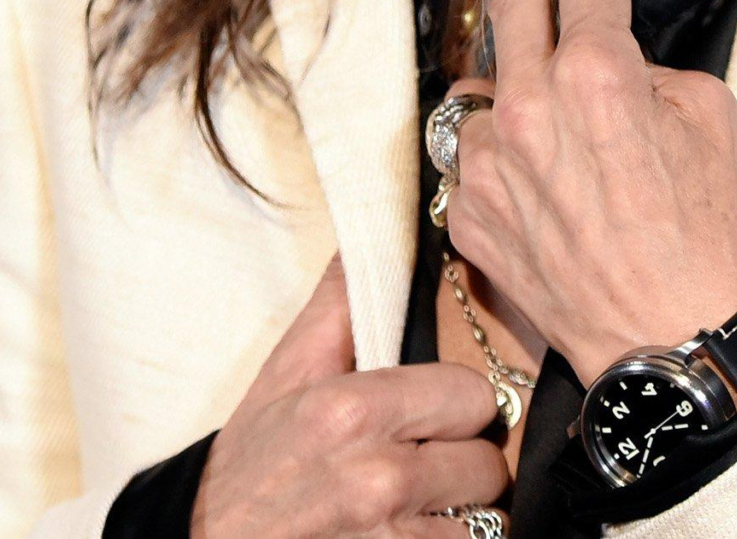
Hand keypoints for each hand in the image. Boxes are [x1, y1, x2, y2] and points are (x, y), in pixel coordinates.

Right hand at [190, 254, 510, 538]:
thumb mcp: (283, 377)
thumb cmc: (249, 468)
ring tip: (417, 511)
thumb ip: (338, 305)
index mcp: (352, 410)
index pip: (473, 396)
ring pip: (487, 522)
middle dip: (460, 467)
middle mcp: (378, 478)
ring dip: (459, 518)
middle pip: (487, 464)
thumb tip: (377, 228)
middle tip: (420, 468)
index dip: (456, 407)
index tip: (430, 418)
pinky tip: (408, 536)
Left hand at [443, 0, 736, 384]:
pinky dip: (502, 160)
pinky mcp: (468, 213)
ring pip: (482, 88)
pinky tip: (543, 185)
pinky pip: (471, 158)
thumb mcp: (715, 121)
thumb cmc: (705, 242)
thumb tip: (621, 58)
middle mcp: (529, 108)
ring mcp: (488, 164)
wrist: (672, 347)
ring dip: (516, 92)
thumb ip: (657, 68)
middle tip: (560, 5)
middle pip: (510, 4)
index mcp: (596, 74)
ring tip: (555, 128)